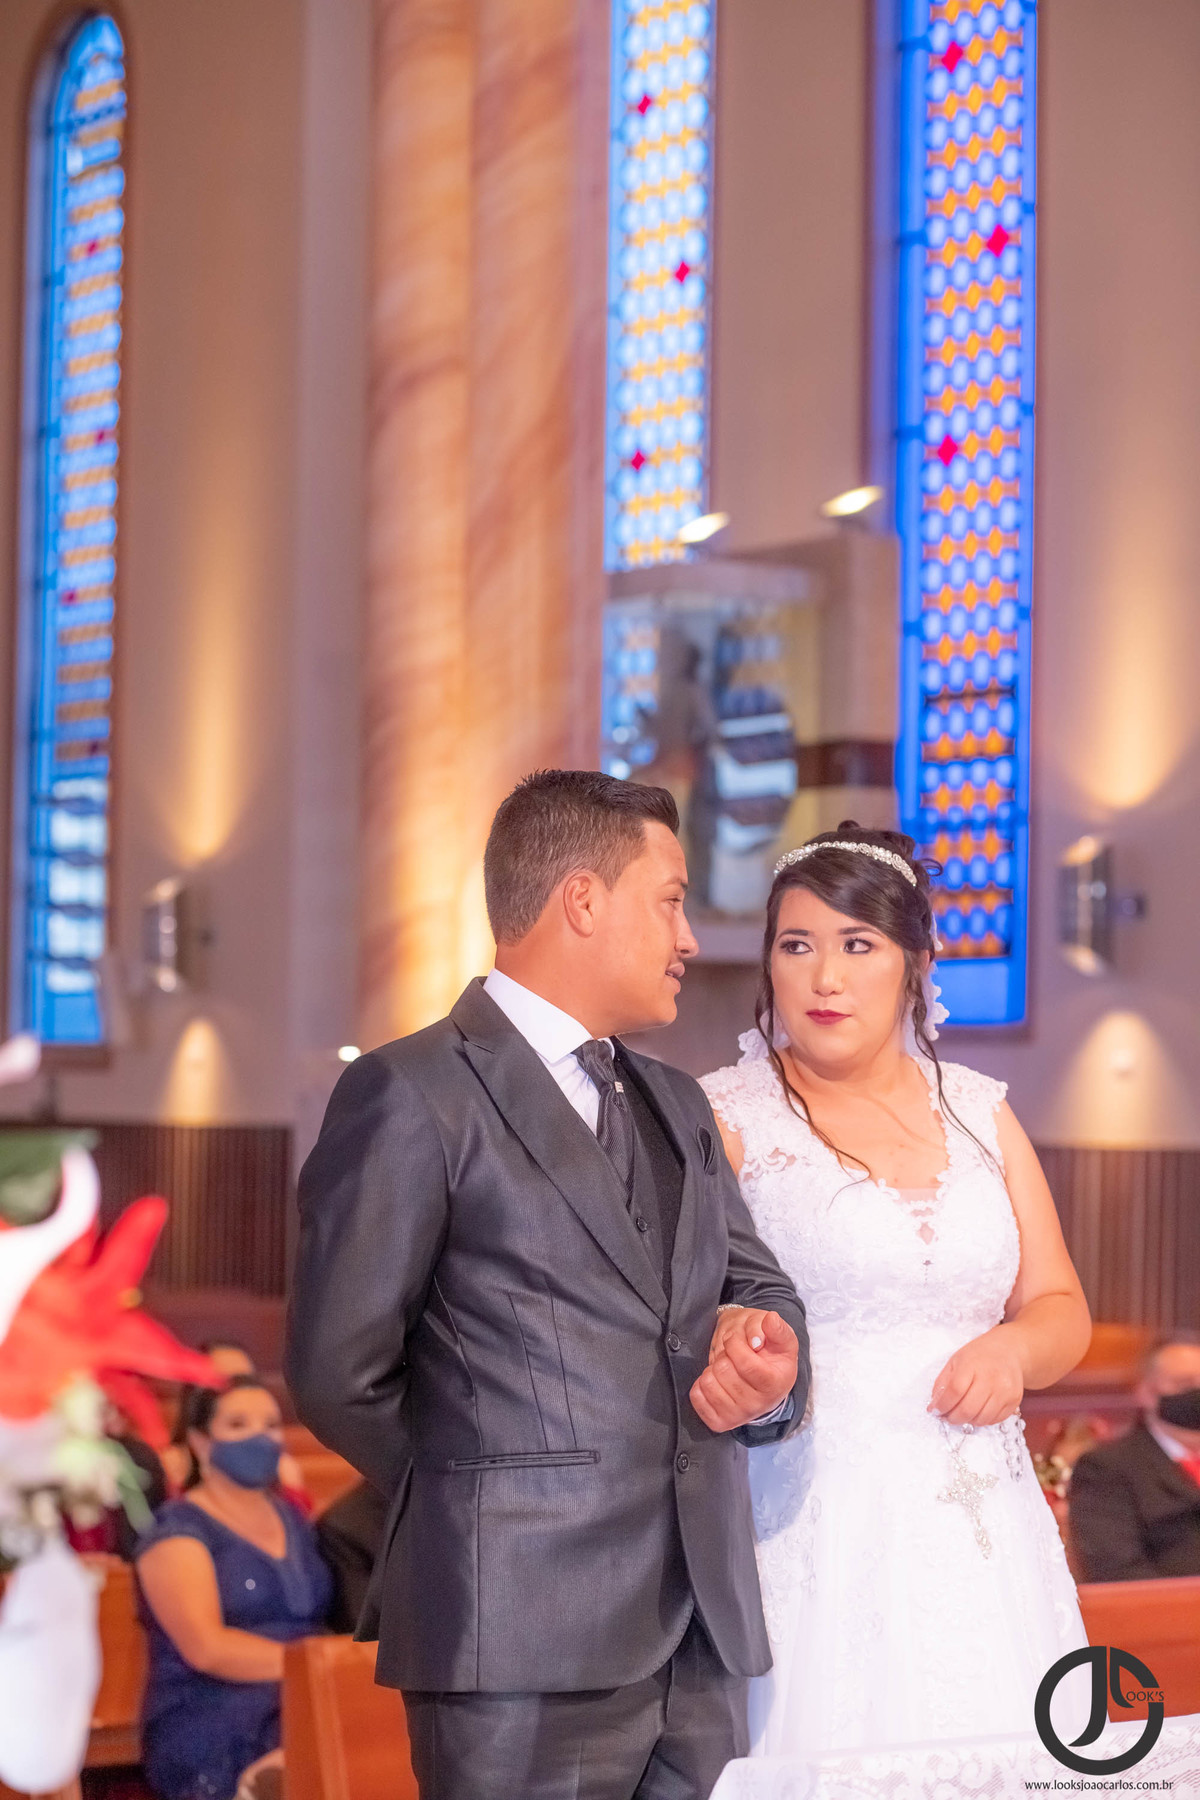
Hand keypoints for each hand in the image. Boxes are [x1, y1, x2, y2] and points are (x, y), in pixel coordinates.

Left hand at [689, 1309, 797, 1432]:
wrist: (765, 1381)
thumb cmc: (772, 1356)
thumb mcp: (781, 1339)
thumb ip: (777, 1328)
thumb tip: (770, 1320)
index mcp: (775, 1384)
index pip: (745, 1363)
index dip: (735, 1344)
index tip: (736, 1339)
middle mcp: (757, 1405)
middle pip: (723, 1370)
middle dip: (724, 1354)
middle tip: (732, 1355)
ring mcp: (738, 1416)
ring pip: (708, 1383)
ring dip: (713, 1367)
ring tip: (726, 1367)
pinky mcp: (720, 1422)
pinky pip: (697, 1397)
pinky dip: (701, 1383)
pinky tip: (716, 1379)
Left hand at [928, 1324, 1024, 1425]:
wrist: (1008, 1351)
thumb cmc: (978, 1355)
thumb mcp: (955, 1361)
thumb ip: (943, 1382)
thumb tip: (934, 1406)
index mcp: (972, 1364)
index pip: (955, 1391)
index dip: (942, 1405)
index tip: (935, 1410)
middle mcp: (991, 1378)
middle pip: (968, 1409)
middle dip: (953, 1418)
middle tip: (947, 1417)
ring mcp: (1005, 1391)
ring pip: (981, 1419)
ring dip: (967, 1421)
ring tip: (962, 1414)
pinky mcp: (1014, 1400)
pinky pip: (995, 1420)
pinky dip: (982, 1420)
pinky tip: (977, 1412)